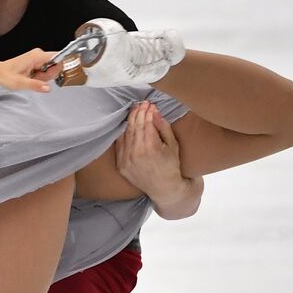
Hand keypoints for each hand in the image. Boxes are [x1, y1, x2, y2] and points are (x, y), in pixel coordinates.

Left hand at [0, 48, 58, 92]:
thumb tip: (47, 88)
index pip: (58, 58)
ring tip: (31, 78)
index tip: (49, 77)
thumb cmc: (6, 76)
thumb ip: (35, 85)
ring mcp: (38, 57)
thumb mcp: (20, 83)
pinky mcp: (36, 62)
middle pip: (55, 66)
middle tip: (35, 79)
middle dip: (47, 76)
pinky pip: (45, 70)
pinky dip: (40, 77)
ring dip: (43, 77)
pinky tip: (31, 77)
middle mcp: (39, 54)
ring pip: (51, 69)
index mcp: (37, 56)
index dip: (58, 69)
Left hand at [114, 102, 201, 218]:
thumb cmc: (172, 165)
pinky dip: (123, 133)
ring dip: (131, 120)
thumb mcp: (173, 145)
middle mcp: (136, 153)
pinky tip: (128, 125)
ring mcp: (126, 160)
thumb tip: (155, 112)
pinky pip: (119, 144)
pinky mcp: (120, 165)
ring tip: (135, 110)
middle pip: (135, 126)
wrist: (164, 188)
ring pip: (126, 134)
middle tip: (143, 104)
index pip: (147, 123)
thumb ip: (164, 128)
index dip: (148, 112)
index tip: (151, 104)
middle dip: (139, 112)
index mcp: (151, 147)